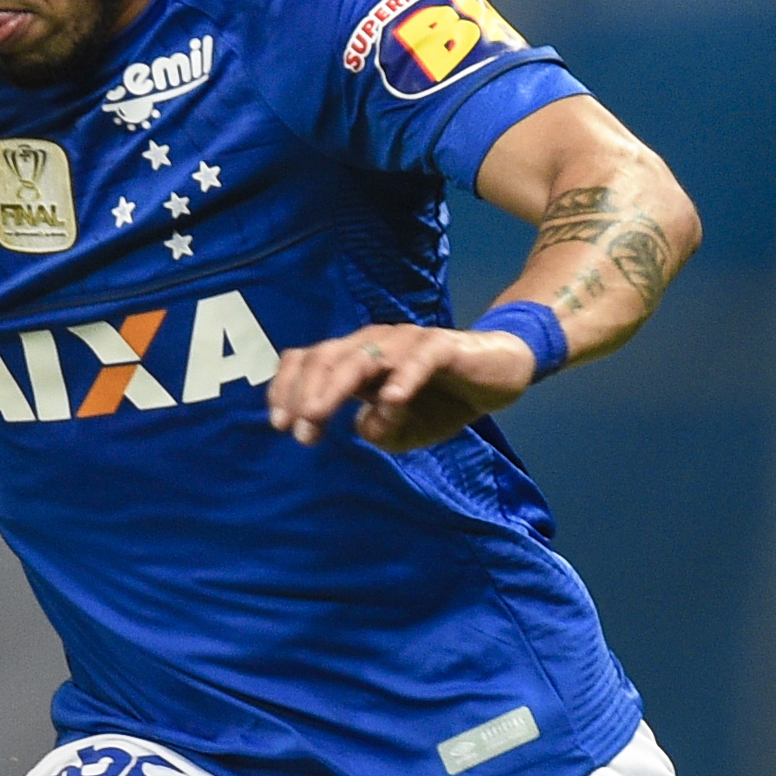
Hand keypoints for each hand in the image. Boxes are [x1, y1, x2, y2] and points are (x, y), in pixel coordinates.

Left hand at [266, 323, 537, 451]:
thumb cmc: (441, 402)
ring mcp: (407, 342)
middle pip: (326, 357)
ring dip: (335, 387)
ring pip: (362, 356)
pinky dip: (402, 378)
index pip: (309, 360)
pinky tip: (390, 400)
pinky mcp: (442, 346)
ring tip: (317, 415)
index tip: (279, 425)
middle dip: (305, 394)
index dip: (287, 388)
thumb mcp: (404, 432)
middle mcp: (375, 343)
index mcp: (356, 359)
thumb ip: (380, 433)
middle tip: (297, 429)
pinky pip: (419, 358)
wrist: (496, 378)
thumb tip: (365, 428)